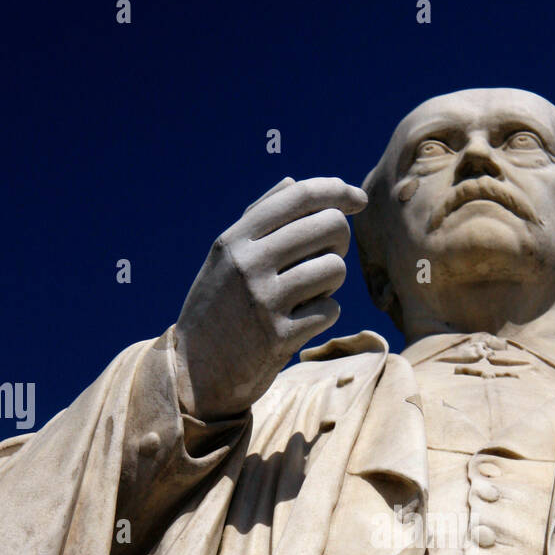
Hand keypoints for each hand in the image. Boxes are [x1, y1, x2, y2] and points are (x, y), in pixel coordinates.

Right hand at [174, 176, 367, 418]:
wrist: (195, 372)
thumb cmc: (217, 308)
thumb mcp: (224, 258)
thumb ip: (258, 218)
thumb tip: (294, 182)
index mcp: (235, 239)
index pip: (299, 196)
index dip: (337, 191)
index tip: (359, 199)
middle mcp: (249, 264)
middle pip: (329, 227)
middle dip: (340, 239)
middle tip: (327, 255)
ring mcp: (264, 301)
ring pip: (335, 269)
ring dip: (332, 281)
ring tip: (310, 291)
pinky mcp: (280, 337)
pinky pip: (330, 310)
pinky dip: (324, 313)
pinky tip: (303, 320)